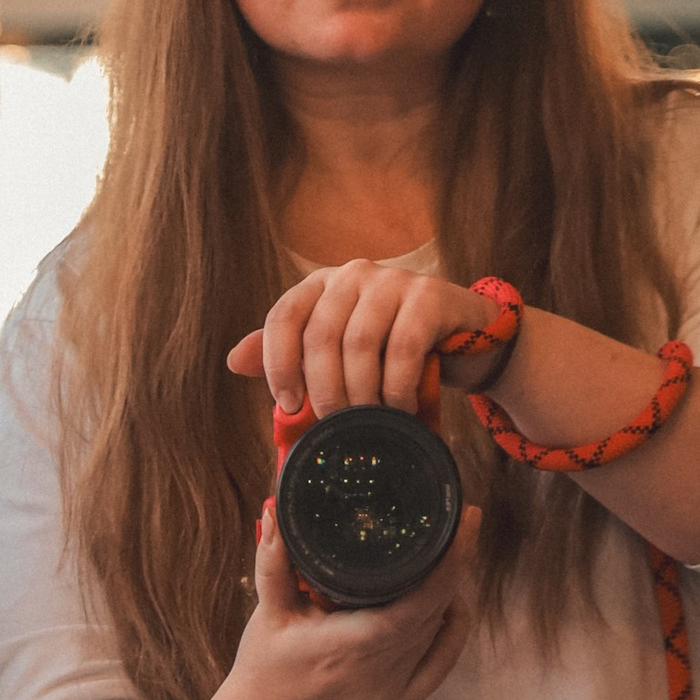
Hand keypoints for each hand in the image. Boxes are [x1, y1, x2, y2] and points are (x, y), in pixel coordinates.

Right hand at [223, 491, 480, 699]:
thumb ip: (274, 560)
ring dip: (449, 593)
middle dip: (452, 564)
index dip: (449, 563)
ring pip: (438, 633)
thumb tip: (277, 510)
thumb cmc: (263, 670)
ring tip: (447, 554)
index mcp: (347, 647)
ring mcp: (393, 695)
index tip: (464, 523)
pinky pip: (441, 664)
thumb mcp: (268, 613)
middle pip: (435, 612)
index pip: (416, 604)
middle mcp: (377, 674)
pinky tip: (451, 602)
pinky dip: (452, 630)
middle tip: (455, 523)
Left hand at [228, 262, 513, 420]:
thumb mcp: (339, 354)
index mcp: (322, 284)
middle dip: (324, 390)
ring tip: (369, 421)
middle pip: (320, 335)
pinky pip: (402, 347)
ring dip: (361, 394)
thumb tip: (233, 360)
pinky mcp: (430, 296)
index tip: (288, 404)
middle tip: (336, 425)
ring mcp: (394, 280)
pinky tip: (399, 408)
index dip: (277, 362)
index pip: (283, 316)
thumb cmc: (393, 352)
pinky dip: (395, 387)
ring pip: (359, 343)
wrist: (466, 342)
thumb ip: (290, 354)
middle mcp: (353, 274)